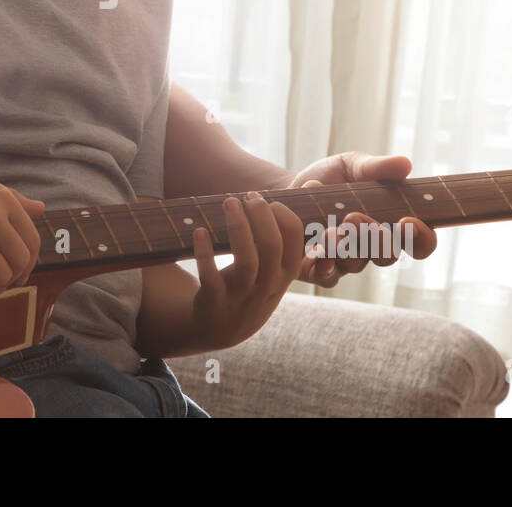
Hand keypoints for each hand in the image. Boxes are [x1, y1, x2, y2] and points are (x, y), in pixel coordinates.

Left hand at [190, 192, 305, 348]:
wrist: (225, 327)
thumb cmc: (254, 284)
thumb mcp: (276, 266)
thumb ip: (286, 233)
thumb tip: (312, 183)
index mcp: (285, 272)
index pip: (296, 240)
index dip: (284, 215)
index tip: (269, 200)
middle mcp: (268, 285)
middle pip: (272, 247)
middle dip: (261, 216)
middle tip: (249, 196)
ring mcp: (242, 295)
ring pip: (246, 261)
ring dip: (238, 228)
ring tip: (229, 202)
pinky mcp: (215, 301)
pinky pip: (211, 277)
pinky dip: (205, 252)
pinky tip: (199, 231)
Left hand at [284, 151, 436, 286]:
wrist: (290, 188)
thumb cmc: (329, 177)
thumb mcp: (352, 165)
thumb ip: (377, 167)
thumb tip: (405, 165)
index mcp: (390, 222)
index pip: (419, 241)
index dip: (420, 238)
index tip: (407, 221)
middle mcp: (372, 246)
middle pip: (388, 256)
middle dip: (375, 239)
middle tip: (354, 217)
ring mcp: (346, 260)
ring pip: (356, 265)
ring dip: (344, 247)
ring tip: (328, 228)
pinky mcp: (318, 269)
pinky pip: (327, 277)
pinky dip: (324, 265)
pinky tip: (316, 251)